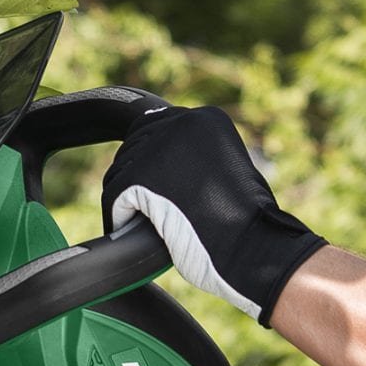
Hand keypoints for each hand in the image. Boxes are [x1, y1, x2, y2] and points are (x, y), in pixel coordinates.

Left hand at [101, 105, 325, 324]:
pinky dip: (120, 217)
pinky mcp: (139, 177)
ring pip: (120, 171)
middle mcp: (181, 122)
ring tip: (151, 222)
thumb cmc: (246, 222)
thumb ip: (195, 156)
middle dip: (138, 178)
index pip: (156, 126)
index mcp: (206, 118)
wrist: (252, 247)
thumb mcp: (226, 169)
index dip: (153, 159)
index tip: (159, 184)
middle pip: (134, 146)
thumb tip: (156, 161)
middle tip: (155, 209)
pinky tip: (135, 230)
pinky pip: (113, 196)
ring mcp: (158, 148)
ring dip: (129, 199)